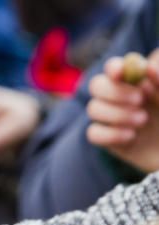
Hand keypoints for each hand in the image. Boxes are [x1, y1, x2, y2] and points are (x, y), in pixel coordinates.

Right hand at [87, 51, 158, 171]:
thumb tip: (148, 67)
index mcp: (133, 80)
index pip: (113, 67)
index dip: (113, 68)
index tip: (120, 73)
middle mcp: (117, 97)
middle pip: (96, 85)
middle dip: (115, 92)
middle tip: (140, 101)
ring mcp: (109, 118)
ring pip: (93, 109)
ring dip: (117, 114)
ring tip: (143, 121)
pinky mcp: (106, 139)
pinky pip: (93, 133)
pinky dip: (111, 134)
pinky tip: (131, 137)